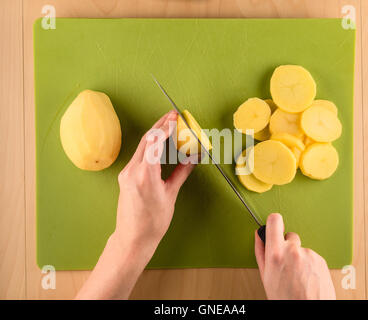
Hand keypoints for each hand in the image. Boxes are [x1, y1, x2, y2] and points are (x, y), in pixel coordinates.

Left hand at [76, 111, 194, 298]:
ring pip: (142, 146)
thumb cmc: (153, 222)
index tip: (176, 118)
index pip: (155, 142)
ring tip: (168, 125)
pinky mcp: (125, 176)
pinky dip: (150, 146)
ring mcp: (126, 173)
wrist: (132, 238)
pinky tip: (159, 144)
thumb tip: (194, 158)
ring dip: (155, 133)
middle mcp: (132, 170)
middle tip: (173, 115)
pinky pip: (139, 155)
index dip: (166, 127)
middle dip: (160, 125)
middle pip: (146, 139)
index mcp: (145, 174)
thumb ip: (182, 172)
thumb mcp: (170, 194)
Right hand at [255, 213, 335, 299]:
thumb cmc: (286, 299)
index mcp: (276, 253)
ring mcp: (309, 255)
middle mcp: (293, 251)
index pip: (274, 221)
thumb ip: (261, 251)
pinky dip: (309, 264)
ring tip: (297, 276)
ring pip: (301, 248)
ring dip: (299, 257)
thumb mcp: (266, 276)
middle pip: (289, 236)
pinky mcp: (321, 260)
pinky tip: (306, 277)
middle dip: (287, 246)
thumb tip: (259, 236)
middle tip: (285, 263)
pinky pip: (312, 256)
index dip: (273, 222)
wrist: (308, 311)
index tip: (273, 224)